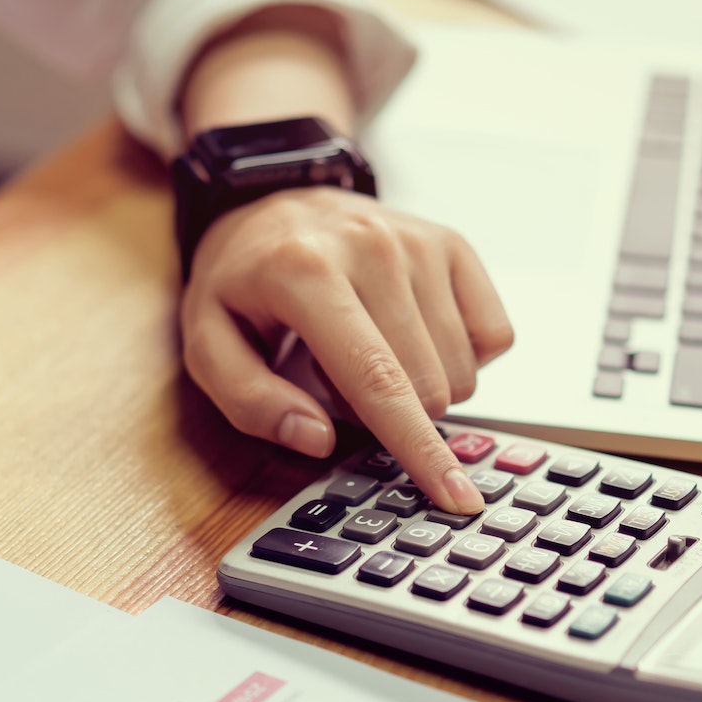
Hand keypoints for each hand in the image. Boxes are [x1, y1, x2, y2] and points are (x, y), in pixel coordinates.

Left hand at [180, 187, 514, 512]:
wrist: (274, 202)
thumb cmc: (241, 285)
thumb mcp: (208, 344)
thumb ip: (249, 401)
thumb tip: (317, 439)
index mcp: (305, 273)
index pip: (375, 378)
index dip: (416, 447)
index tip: (456, 498)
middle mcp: (374, 248)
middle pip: (426, 386)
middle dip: (387, 410)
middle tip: (333, 373)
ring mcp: (421, 241)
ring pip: (461, 369)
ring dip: (417, 384)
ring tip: (364, 346)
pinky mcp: (454, 244)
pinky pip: (492, 336)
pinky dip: (457, 355)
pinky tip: (410, 335)